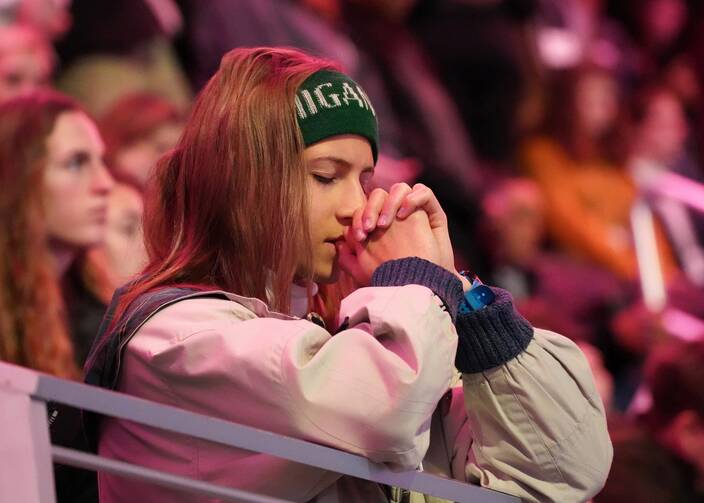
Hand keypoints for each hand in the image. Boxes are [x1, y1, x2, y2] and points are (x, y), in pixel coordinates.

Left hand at [350, 183, 464, 286]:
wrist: (423, 287)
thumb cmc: (394, 280)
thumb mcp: (365, 271)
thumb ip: (349, 258)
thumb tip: (337, 244)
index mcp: (379, 225)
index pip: (365, 209)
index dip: (358, 219)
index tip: (358, 237)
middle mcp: (395, 215)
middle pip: (378, 195)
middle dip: (371, 209)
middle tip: (370, 229)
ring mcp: (414, 211)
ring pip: (400, 189)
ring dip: (390, 203)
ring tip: (386, 224)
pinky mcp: (432, 212)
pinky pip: (424, 193)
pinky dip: (414, 198)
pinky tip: (405, 214)